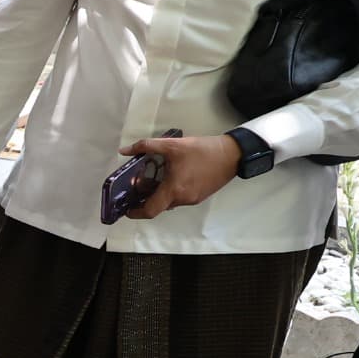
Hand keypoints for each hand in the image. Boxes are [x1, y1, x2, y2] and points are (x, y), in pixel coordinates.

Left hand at [127, 133, 243, 218]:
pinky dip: (172, 192)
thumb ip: (146, 146)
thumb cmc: (202, 150)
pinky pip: (181, 198)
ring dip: (160, 194)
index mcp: (174, 190)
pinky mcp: (202, 196)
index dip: (136, 213)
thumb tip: (125, 151)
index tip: (127, 209)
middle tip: (139, 187)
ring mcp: (194, 199)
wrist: (233, 153)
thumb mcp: (172, 144)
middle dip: (147, 199)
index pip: (150, 210)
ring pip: (170, 202)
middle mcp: (183, 199)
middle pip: (159, 206)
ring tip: (154, 179)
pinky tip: (171, 178)